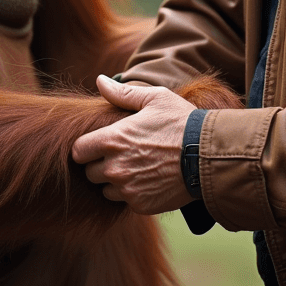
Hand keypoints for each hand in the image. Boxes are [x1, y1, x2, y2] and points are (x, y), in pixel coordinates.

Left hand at [72, 75, 197, 213]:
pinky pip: (125, 201)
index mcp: (113, 139)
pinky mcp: (141, 205)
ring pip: (106, 189)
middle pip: (90, 173)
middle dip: (101, 164)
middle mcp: (115, 167)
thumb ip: (122, 93)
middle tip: (123, 154)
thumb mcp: (154, 99)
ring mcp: (127, 189)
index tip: (100, 144)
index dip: (86, 148)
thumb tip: (100, 80)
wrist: (207, 155)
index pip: (78, 151)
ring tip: (137, 167)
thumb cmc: (181, 122)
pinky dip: (132, 192)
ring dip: (115, 181)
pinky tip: (149, 178)